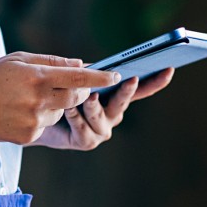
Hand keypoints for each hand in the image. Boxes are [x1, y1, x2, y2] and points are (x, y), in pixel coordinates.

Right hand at [0, 52, 121, 145]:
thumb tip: (80, 64)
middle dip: (80, 92)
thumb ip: (51, 61)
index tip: (116, 76)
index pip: (77, 77)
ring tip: (27, 98)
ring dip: (55, 105)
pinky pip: (45, 126)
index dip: (100, 78)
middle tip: (74, 86)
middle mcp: (38, 100)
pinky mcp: (28, 137)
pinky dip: (39, 118)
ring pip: (60, 113)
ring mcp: (33, 121)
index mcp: (37, 77)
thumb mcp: (18, 59)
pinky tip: (18, 112)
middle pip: (75, 98)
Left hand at [36, 67, 174, 151]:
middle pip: (124, 102)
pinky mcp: (86, 142)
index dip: (155, 81)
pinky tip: (68, 109)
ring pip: (103, 118)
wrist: (36, 117)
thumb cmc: (57, 93)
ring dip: (95, 107)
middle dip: (127, 91)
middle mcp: (112, 114)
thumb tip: (86, 65)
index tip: (169, 68)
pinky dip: (77, 119)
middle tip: (131, 79)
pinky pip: (85, 131)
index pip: (140, 88)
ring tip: (88, 96)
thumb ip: (83, 73)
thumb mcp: (73, 78)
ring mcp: (101, 130)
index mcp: (114, 96)